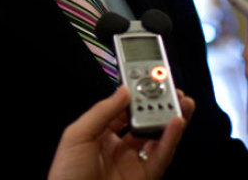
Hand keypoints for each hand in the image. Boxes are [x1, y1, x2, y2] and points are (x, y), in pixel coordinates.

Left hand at [48, 86, 194, 179]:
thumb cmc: (65, 176)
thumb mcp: (77, 135)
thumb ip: (102, 112)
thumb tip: (123, 90)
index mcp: (100, 135)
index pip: (123, 110)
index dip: (137, 94)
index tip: (147, 78)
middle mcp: (119, 147)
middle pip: (145, 121)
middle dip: (160, 104)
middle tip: (171, 87)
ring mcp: (134, 163)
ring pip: (159, 137)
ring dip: (172, 118)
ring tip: (182, 101)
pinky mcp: (146, 177)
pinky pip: (162, 156)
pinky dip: (171, 139)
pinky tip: (176, 122)